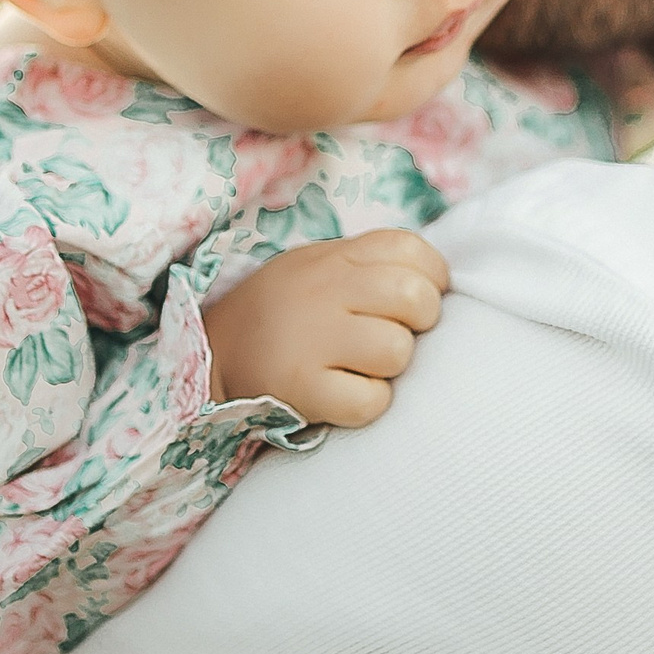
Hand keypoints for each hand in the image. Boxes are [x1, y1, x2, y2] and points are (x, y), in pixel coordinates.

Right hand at [201, 229, 449, 426]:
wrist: (213, 357)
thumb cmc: (286, 312)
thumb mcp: (319, 267)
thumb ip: (372, 265)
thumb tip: (440, 283)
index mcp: (334, 257)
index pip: (412, 250)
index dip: (430, 278)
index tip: (414, 299)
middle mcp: (323, 290)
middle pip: (415, 298)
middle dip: (420, 324)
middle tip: (392, 334)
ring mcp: (311, 338)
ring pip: (397, 351)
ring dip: (391, 368)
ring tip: (361, 366)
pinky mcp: (301, 387)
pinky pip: (371, 401)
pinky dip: (366, 403)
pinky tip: (344, 393)